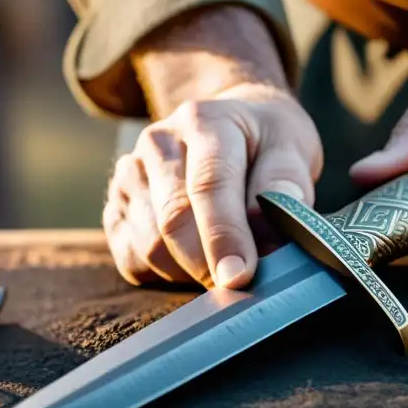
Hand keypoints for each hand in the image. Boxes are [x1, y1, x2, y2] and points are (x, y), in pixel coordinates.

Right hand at [104, 83, 322, 288]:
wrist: (234, 130)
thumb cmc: (265, 145)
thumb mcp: (291, 148)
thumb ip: (284, 186)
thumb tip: (268, 237)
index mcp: (203, 122)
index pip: (208, 183)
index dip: (224, 235)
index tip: (240, 276)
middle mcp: (157, 143)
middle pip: (172, 219)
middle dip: (208, 263)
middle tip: (242, 284)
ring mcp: (130, 176)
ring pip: (150, 245)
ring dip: (189, 270)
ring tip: (222, 262)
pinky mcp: (116, 208)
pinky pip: (133, 260)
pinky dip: (166, 274)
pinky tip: (193, 261)